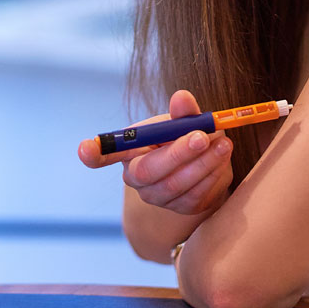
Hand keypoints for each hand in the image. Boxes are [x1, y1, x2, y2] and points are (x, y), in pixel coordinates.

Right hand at [77, 90, 232, 215]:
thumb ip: (183, 111)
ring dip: (204, 163)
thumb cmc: (187, 136)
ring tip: (223, 142)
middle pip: (149, 171)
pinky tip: (222, 158)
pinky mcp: (181, 209)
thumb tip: (182, 98)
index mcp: (129, 149)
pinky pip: (196, 195)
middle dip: (178, 153)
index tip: (85, 149)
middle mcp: (136, 177)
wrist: (208, 163)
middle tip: (202, 136)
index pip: (102, 154)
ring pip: (177, 184)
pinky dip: (212, 175)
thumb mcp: (184, 120)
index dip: (92, 153)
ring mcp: (157, 197)